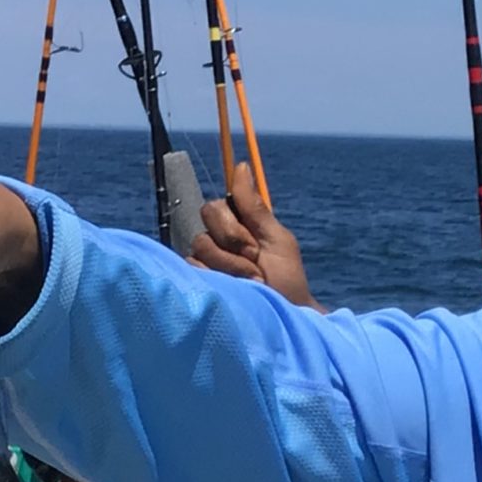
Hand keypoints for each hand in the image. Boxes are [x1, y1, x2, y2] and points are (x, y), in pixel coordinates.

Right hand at [189, 163, 319, 309]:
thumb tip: (240, 166)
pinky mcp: (198, 282)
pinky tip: (236, 290)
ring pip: (201, 244)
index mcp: (238, 225)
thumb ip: (254, 206)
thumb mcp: (276, 239)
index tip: (254, 244)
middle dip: (234, 240)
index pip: (218, 204)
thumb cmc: (286, 280)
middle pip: (207, 216)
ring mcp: (206, 262)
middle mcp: (218, 240)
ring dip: (231, 265)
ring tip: (251, 282)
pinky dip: (220, 278)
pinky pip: (194, 267)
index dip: (234, 223)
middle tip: (254, 261)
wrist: (286, 316)